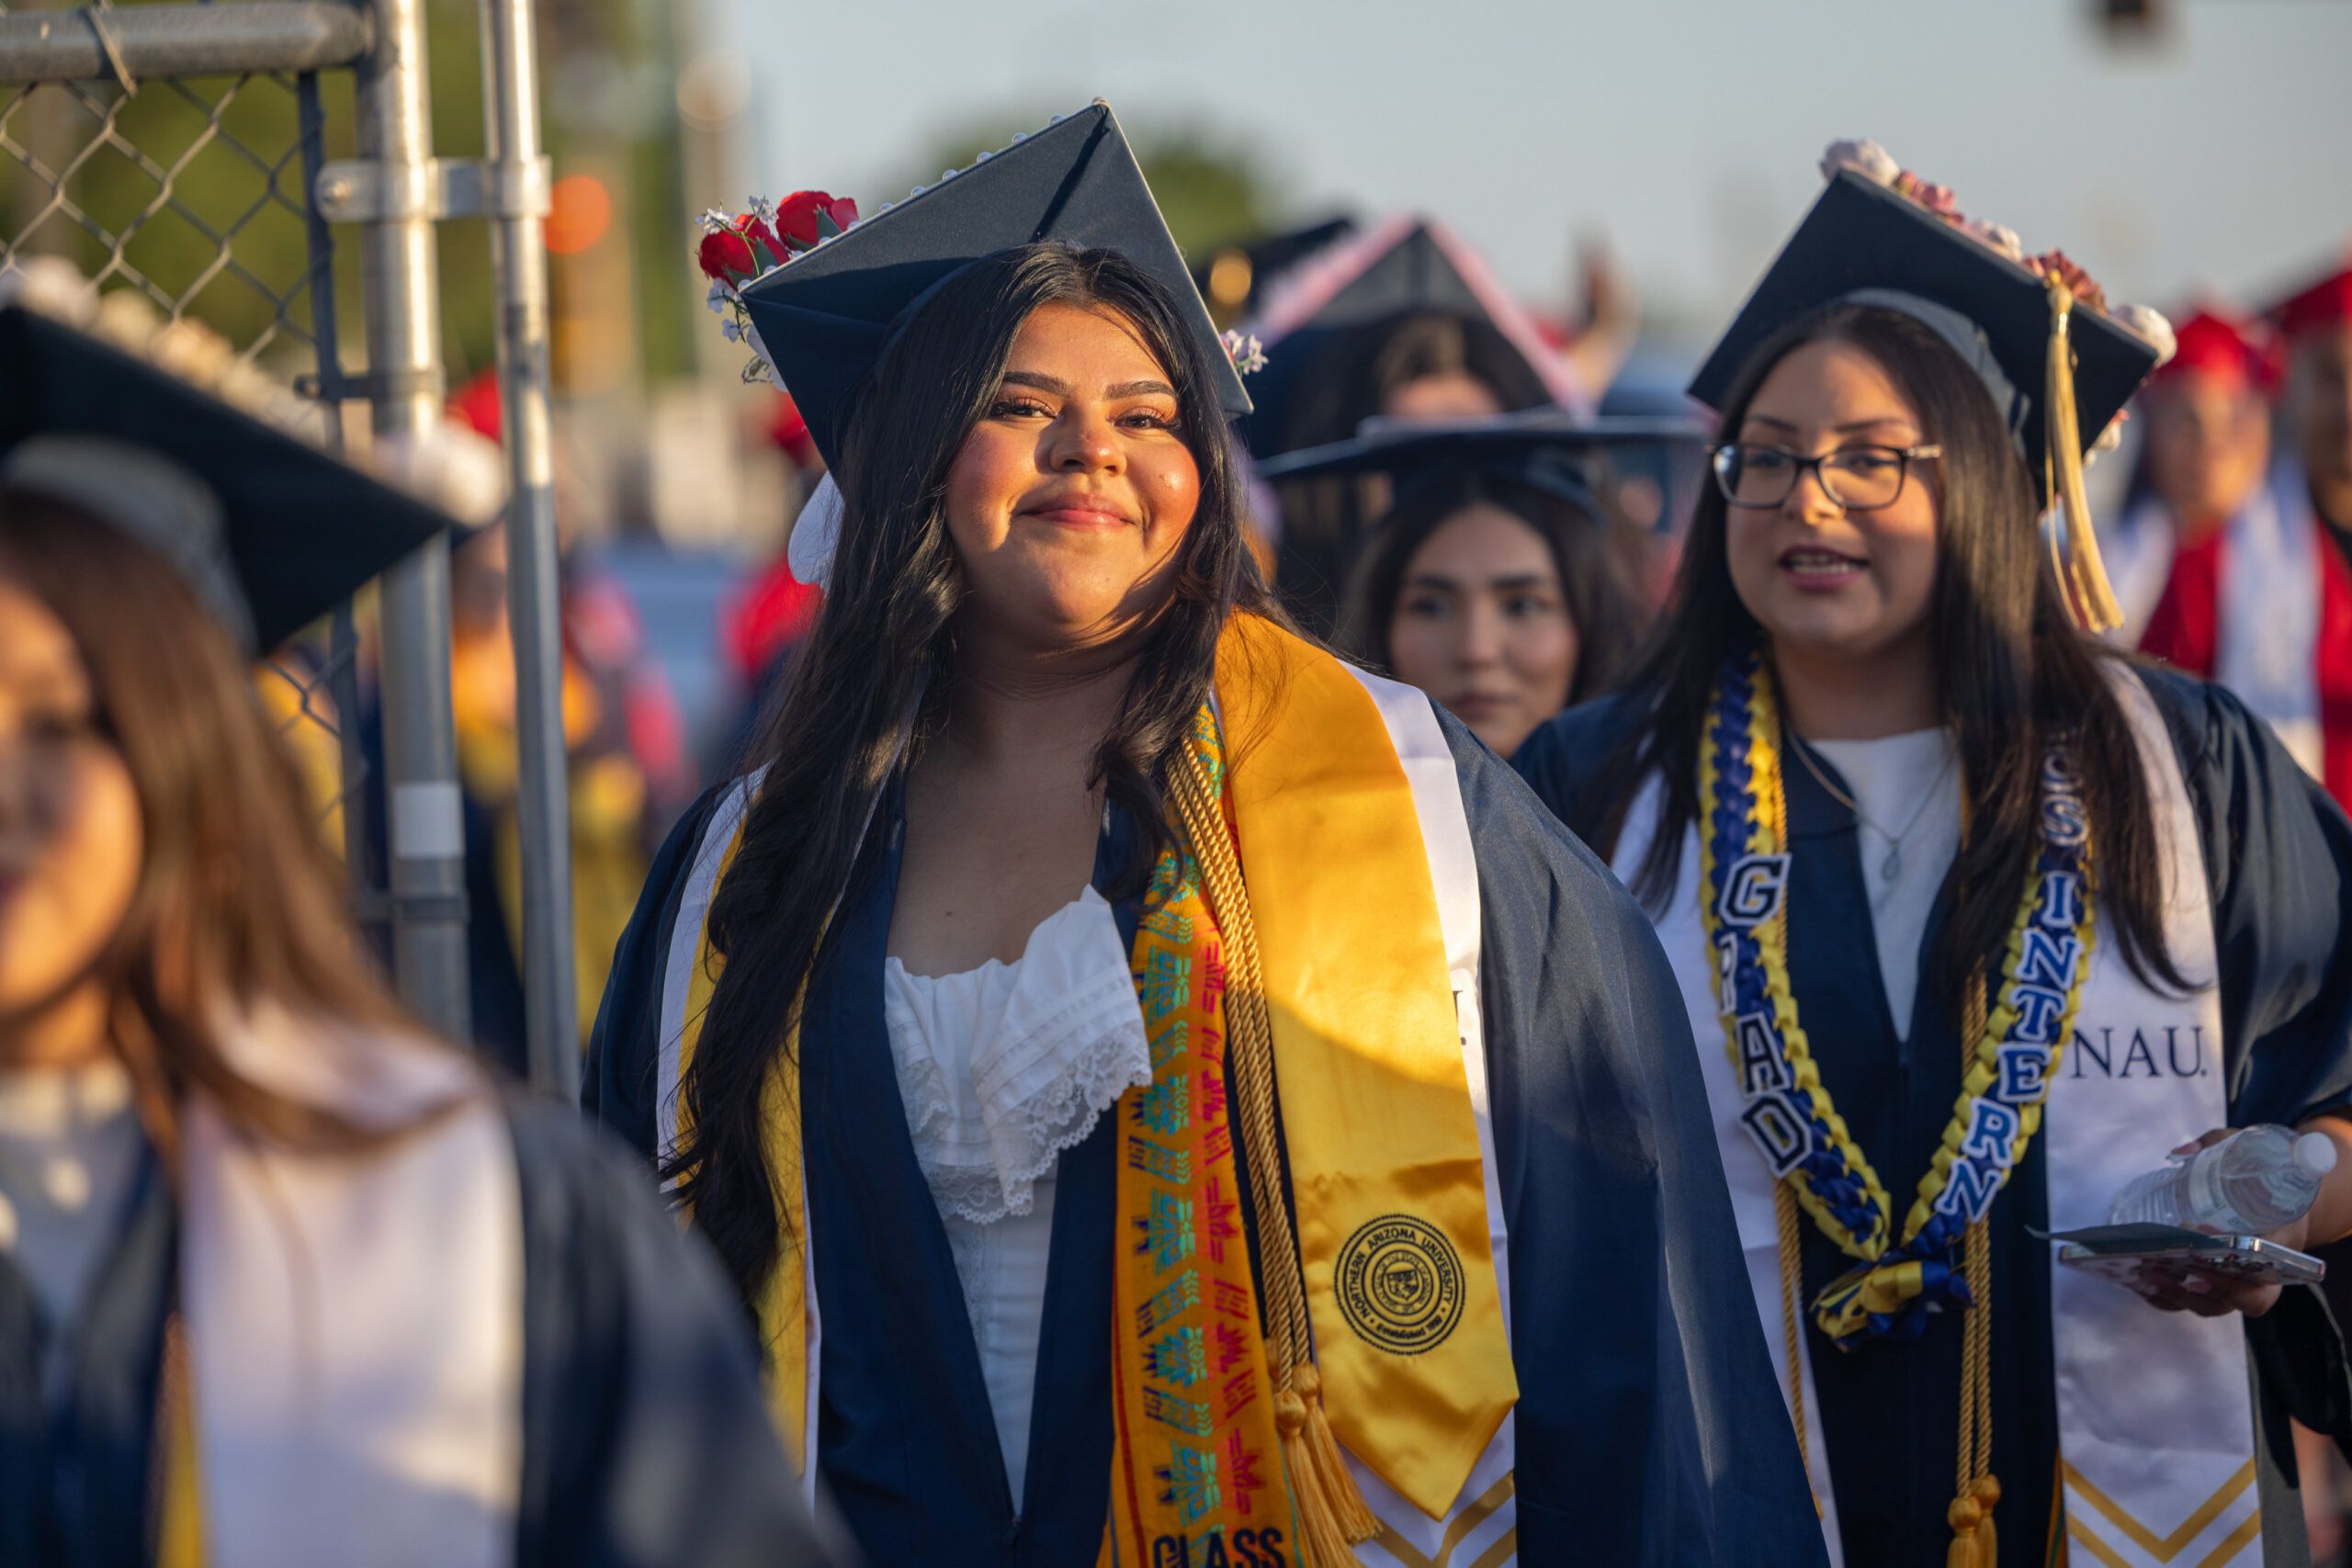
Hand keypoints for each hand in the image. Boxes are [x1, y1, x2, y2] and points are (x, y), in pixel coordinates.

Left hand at [2125, 1128, 2303, 1320]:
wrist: (2275, 1193)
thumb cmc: (2262, 1173)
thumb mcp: (2247, 1150)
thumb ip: (2218, 1145)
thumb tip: (2181, 1153)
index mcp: (2283, 1240)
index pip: (2268, 1263)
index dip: (2241, 1260)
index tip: (2203, 1232)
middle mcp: (2266, 1270)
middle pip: (2247, 1298)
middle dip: (2209, 1288)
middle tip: (2170, 1270)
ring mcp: (2239, 1282)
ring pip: (2216, 1305)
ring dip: (2181, 1297)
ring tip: (2147, 1277)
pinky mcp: (2214, 1283)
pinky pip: (2194, 1302)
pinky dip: (2167, 1300)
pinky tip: (2140, 1286)